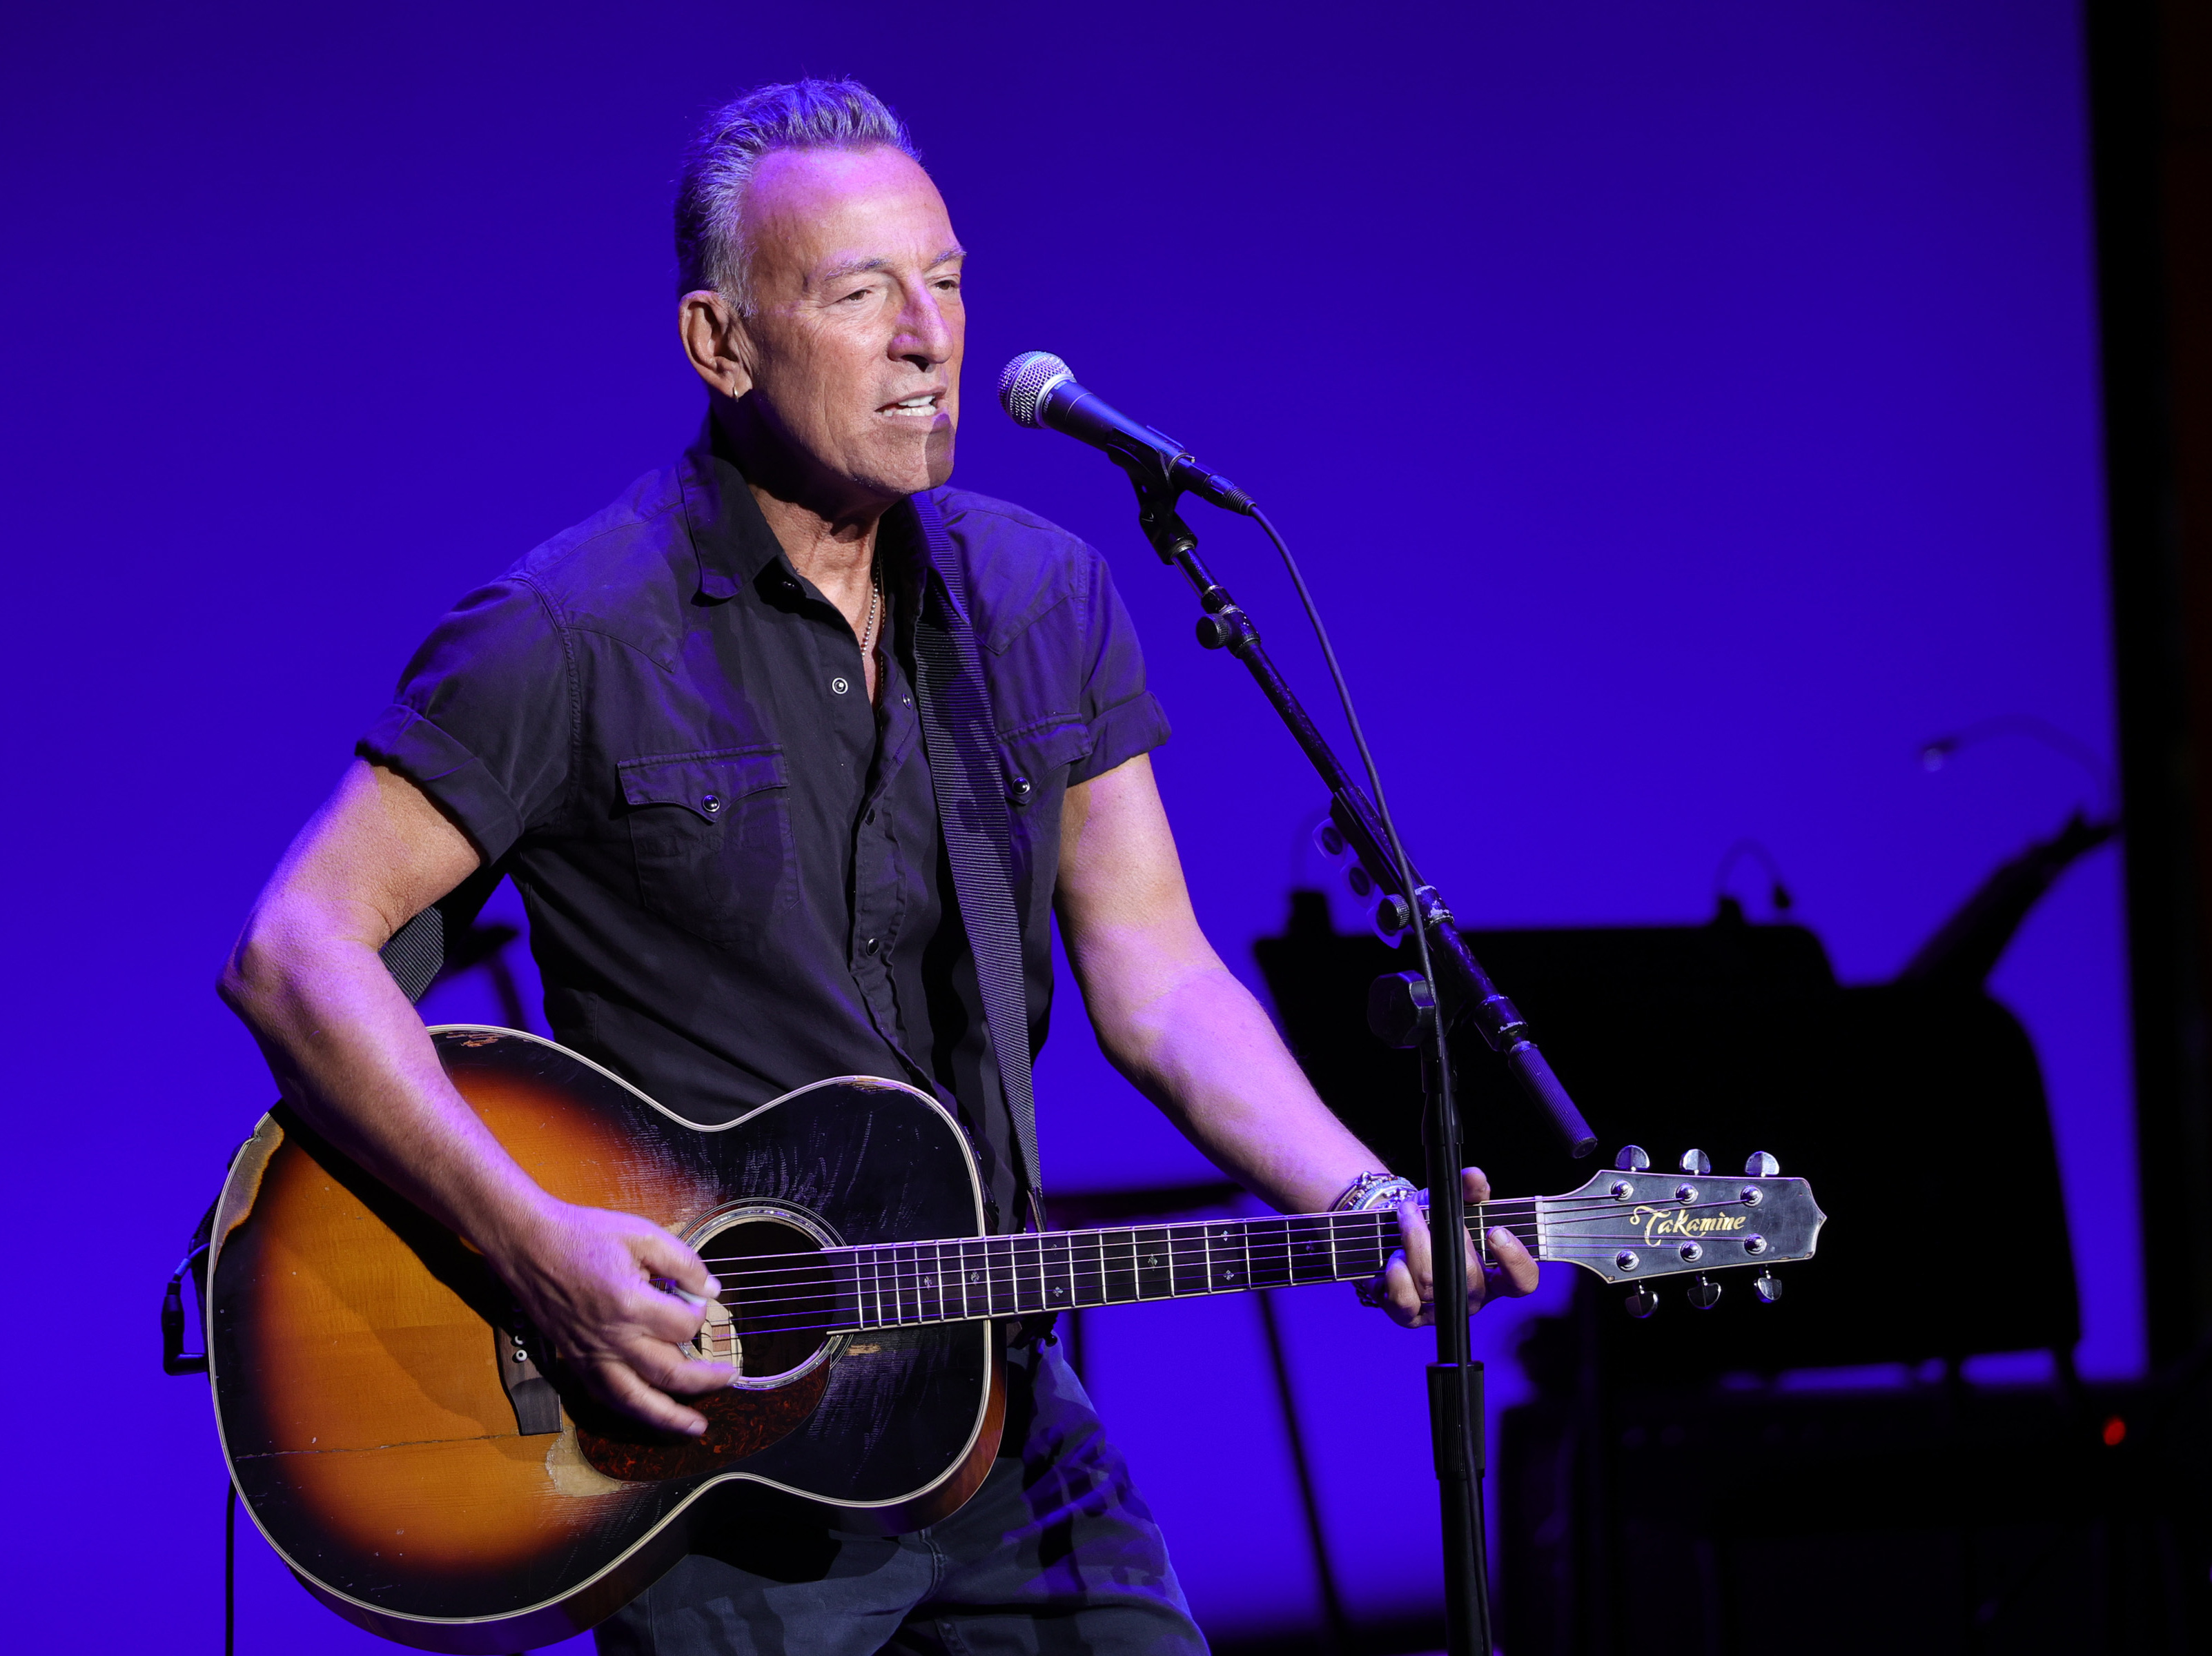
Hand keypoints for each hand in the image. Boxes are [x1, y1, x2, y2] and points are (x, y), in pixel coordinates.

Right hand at [486, 1199, 733, 1435]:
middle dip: (705, 1381)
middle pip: (670, 1374)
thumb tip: (711, 1289)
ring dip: (669, 1418)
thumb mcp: (642, 1234)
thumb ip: (683, 1262)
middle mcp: (612, 1339)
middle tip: (729, 1378)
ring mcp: (591, 1355)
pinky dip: (632, 1411)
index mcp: (631, 1305)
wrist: (529, 1245)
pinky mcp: (576, 1361)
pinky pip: (607, 1396)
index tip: (700, 1299)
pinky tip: (649, 1413)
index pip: (685, 1326)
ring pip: (636, 1400)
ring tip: (695, 1427)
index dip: (701, 1315)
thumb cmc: (583, 1235)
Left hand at [1370, 1167, 1538, 1328]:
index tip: (1496, 1232)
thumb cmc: (1435, 1222)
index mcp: (1494, 1275)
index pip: (1521, 1282)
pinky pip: (1404, 1301)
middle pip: (1468, 1277)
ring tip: (1405, 1220)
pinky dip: (1396, 1272)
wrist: (1396, 1236)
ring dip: (1413, 1241)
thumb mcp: (1454, 1202)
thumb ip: (1470, 1189)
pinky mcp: (1409, 1317)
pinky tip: (1395, 1256)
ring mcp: (1440, 1311)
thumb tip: (1474, 1177)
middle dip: (1442, 1235)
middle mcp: (1472, 1298)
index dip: (1515, 1261)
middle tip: (1424, 1211)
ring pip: (1430, 1282)